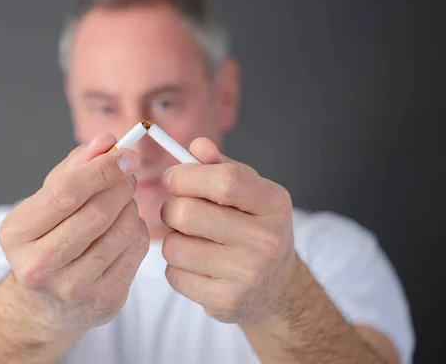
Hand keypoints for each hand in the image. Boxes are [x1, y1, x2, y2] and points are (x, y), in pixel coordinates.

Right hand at [0, 133, 149, 335]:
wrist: (47, 304)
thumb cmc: (48, 239)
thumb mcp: (48, 200)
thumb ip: (75, 166)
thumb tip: (107, 141)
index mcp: (16, 234)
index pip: (65, 193)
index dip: (101, 169)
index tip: (126, 154)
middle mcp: (38, 266)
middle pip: (97, 214)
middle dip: (121, 186)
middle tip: (128, 175)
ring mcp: (72, 289)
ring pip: (122, 231)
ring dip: (131, 207)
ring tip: (122, 203)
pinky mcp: (104, 300)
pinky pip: (136, 250)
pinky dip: (138, 230)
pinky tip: (124, 228)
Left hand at [160, 138, 299, 325]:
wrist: (276, 287)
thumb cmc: (255, 227)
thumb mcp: (250, 192)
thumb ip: (222, 166)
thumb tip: (197, 146)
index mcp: (274, 203)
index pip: (224, 181)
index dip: (186, 176)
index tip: (171, 178)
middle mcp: (265, 240)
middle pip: (188, 214)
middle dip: (170, 208)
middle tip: (176, 210)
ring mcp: (247, 274)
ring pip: (174, 246)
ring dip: (172, 239)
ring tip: (190, 239)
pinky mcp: (226, 301)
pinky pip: (173, 275)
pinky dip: (176, 267)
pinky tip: (195, 264)